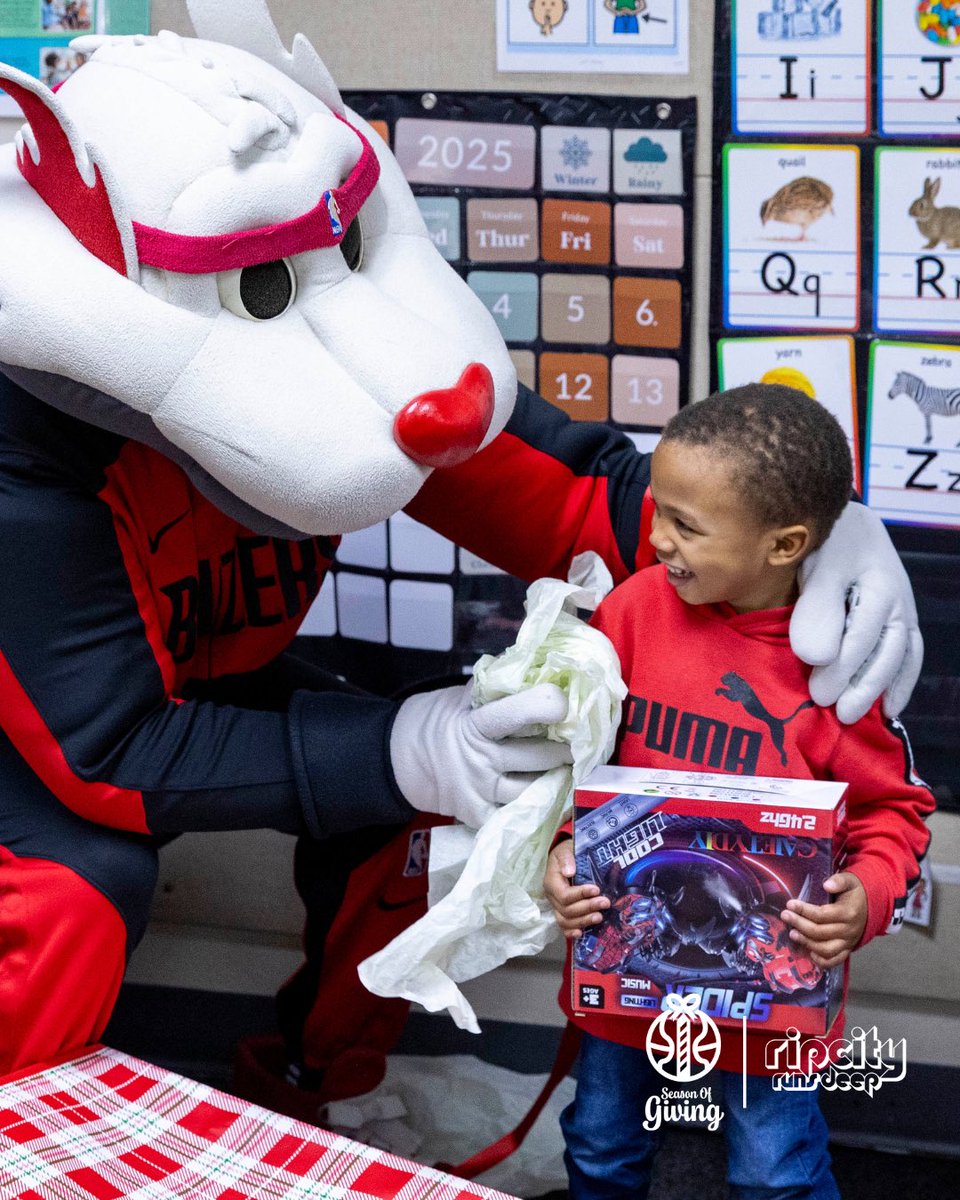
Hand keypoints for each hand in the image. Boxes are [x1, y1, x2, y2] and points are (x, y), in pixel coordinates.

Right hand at [390, 680, 571, 828]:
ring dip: (559, 780)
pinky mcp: (479, 815)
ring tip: (574, 769)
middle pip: (537, 757)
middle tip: (583, 742)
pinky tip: (553, 796)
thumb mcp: (457, 698)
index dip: (544, 705)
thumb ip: (491, 690)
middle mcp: (480, 760)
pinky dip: (538, 807)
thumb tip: (531, 670)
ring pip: (534, 790)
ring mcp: (481, 792)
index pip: (514, 714)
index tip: (564, 701)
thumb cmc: (435, 721)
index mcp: (474, 725)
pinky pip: (518, 815)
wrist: (400, 760)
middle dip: (566, 750)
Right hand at [544, 839, 608, 938]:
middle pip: (566, 910)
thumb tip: (569, 872)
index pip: (564, 895)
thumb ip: (566, 859)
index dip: (580, 895)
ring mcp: (556, 906)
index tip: (596, 889)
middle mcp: (552, 897)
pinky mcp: (563, 912)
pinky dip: (571, 932)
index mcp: (551, 882)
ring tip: (599, 917)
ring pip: (565, 921)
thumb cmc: (567, 853)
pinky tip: (581, 934)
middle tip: (605, 903)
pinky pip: (564, 927)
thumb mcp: (565, 851)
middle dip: (587, 907)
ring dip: (583, 921)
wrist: (565, 857)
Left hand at [780, 872, 866, 968]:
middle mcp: (849, 930)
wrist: (870, 907)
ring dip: (807, 942)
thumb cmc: (854, 893)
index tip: (790, 904)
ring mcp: (848, 942)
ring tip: (792, 934)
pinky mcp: (847, 950)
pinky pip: (834, 960)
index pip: (822, 915)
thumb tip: (826, 885)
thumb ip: (839, 881)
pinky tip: (808, 952)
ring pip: (826, 949)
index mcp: (848, 913)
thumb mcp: (850, 881)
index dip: (804, 910)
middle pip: (820, 932)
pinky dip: (821, 960)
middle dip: (800, 924)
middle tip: (785, 916)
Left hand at [791, 502, 921, 723]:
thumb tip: (816, 657)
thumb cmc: (826, 539)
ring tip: (859, 717)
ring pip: (897, 657)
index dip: (840, 670)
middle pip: (883, 653)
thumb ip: (817, 607)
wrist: (845, 519)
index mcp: (878, 585)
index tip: (818, 696)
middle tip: (836, 713)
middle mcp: (898, 601)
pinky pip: (908, 654)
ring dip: (878, 688)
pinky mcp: (899, 618)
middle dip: (859, 686)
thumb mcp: (817, 565)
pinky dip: (899, 681)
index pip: (860, 639)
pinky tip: (889, 706)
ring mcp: (902, 610)